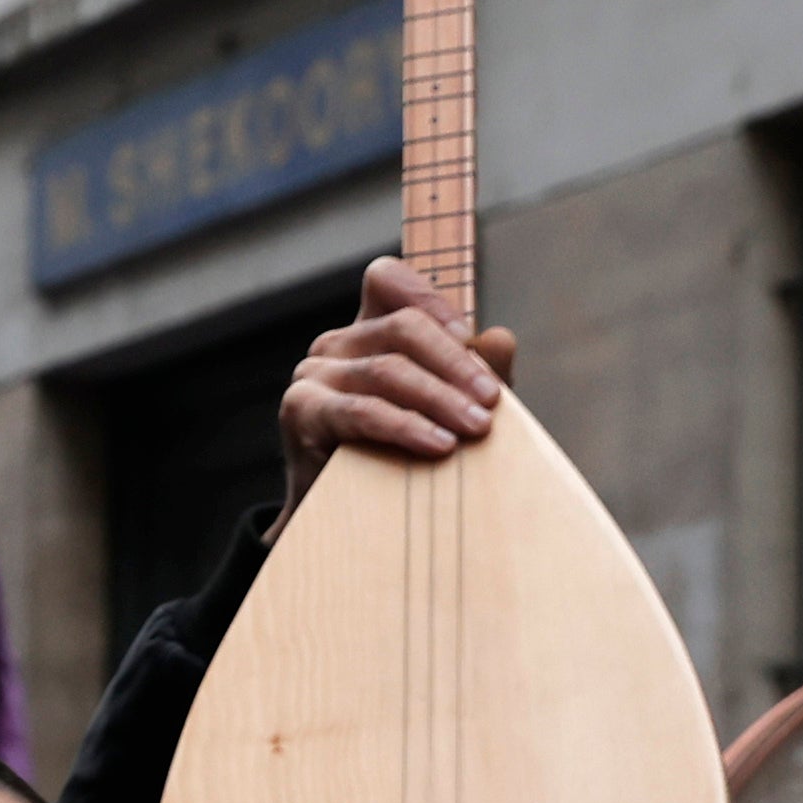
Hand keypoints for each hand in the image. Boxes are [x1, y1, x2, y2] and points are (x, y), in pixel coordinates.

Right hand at [276, 257, 515, 517]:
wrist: (356, 522)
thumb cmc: (406, 456)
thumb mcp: (454, 410)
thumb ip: (479, 375)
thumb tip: (500, 337)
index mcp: (369, 331)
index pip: (387, 280)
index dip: (428, 295)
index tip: (467, 334)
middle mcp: (337, 344)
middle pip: (403, 327)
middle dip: (456, 362)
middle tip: (493, 401)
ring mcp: (313, 374)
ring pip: (387, 369)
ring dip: (441, 398)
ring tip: (476, 428)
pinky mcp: (301, 411)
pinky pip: (360, 410)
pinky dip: (405, 426)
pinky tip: (439, 444)